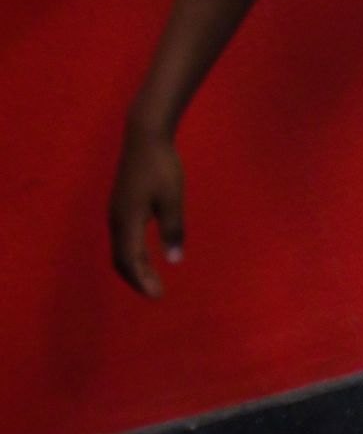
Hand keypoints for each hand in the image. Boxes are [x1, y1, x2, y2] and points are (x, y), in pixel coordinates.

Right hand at [109, 128, 185, 297]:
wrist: (145, 138)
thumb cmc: (161, 168)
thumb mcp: (172, 199)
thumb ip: (172, 230)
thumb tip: (174, 260)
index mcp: (127, 221)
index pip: (129, 261)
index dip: (141, 281)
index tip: (157, 295)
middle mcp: (116, 220)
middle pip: (122, 259)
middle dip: (138, 278)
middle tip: (157, 293)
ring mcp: (117, 212)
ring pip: (122, 249)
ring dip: (136, 266)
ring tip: (154, 280)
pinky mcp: (122, 206)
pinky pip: (125, 237)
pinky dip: (134, 252)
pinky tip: (147, 255)